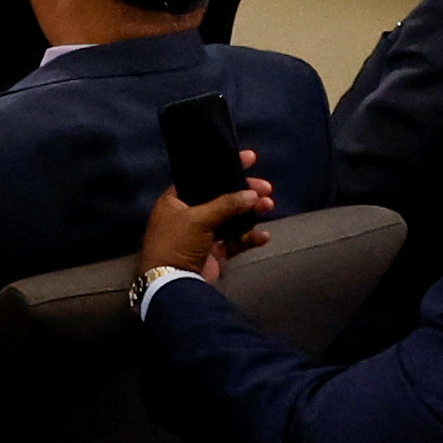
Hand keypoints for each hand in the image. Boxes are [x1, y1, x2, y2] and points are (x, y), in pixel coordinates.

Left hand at [134, 176, 274, 282]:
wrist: (172, 284)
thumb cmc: (178, 243)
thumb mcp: (199, 218)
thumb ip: (226, 204)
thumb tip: (252, 194)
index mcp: (176, 200)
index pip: (202, 178)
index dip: (224, 168)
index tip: (248, 159)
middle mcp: (188, 214)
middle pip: (221, 198)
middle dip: (244, 192)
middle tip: (267, 188)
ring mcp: (202, 235)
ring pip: (231, 218)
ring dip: (250, 212)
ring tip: (269, 206)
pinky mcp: (213, 253)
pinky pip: (235, 241)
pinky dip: (249, 237)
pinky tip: (264, 235)